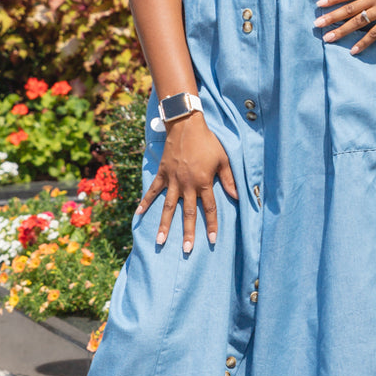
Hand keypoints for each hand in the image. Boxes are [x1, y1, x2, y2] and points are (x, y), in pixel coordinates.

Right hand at [135, 113, 237, 252]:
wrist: (186, 125)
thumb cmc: (208, 142)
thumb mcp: (223, 159)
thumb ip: (230, 179)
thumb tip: (236, 197)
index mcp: (204, 182)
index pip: (209, 208)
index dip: (211, 225)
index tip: (212, 240)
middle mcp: (188, 184)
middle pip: (189, 213)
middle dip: (189, 233)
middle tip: (188, 250)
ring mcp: (173, 180)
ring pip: (169, 207)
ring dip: (165, 225)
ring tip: (160, 241)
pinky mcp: (163, 173)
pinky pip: (153, 190)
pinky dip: (146, 201)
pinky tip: (139, 214)